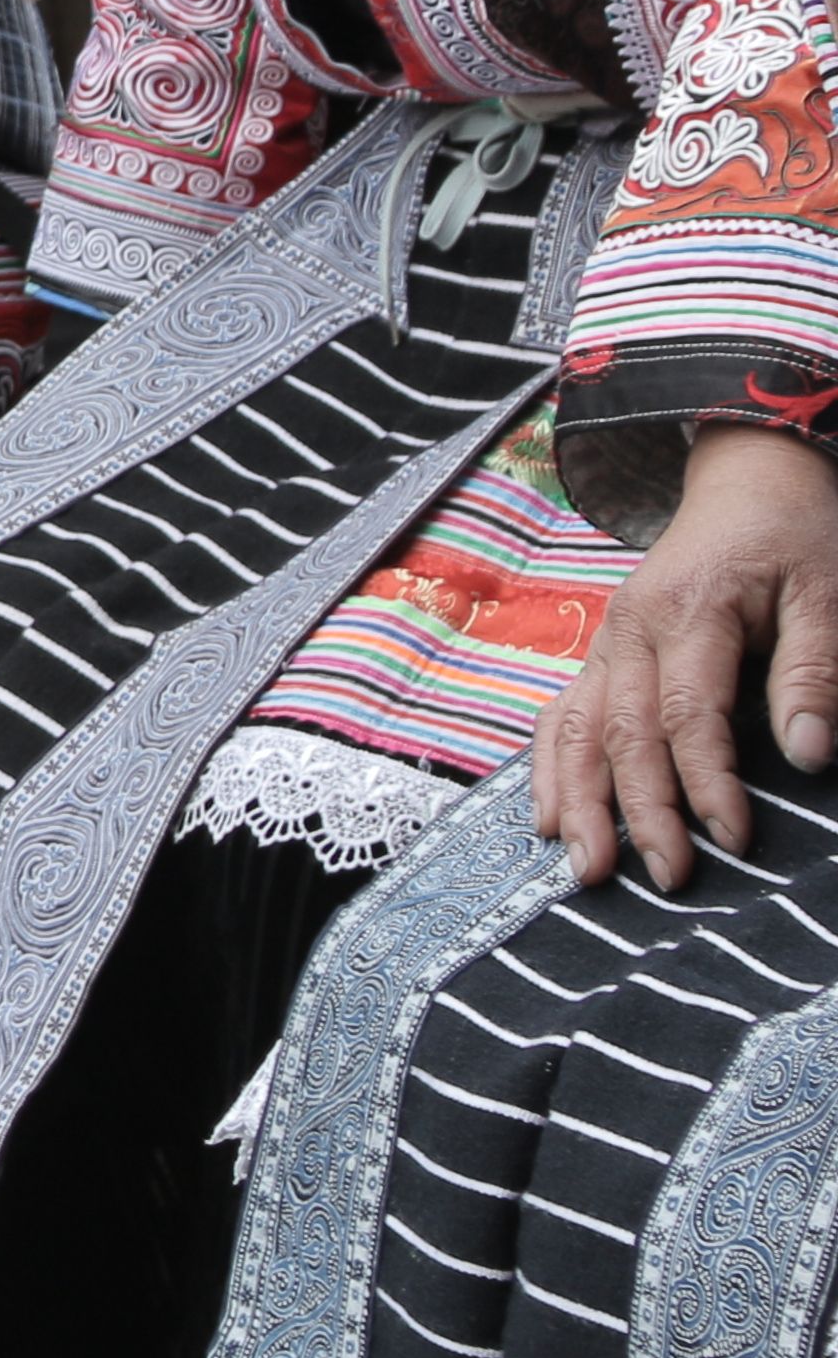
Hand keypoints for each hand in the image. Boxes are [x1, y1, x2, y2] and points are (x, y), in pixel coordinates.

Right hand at [538, 422, 837, 890]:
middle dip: (636, 809)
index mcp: (687, 610)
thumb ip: (814, 670)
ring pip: (574, 727)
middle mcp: (630, 629)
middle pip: (619, 730)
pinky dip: (550, 767)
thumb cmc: (798, 538)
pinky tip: (548, 815)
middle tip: (663, 878)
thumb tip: (811, 754)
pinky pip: (561, 714)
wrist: (750, 479)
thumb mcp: (829, 593)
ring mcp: (608, 640)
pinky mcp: (605, 652)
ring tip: (586, 867)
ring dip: (576, 799)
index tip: (735, 839)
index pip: (686, 712)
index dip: (706, 780)